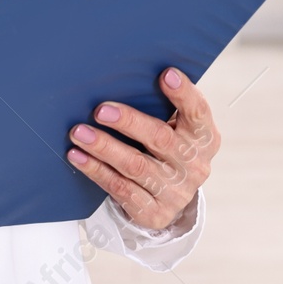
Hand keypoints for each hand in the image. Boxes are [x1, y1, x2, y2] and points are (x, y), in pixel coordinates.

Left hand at [67, 67, 218, 229]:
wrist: (170, 196)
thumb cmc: (168, 147)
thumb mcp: (177, 127)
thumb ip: (165, 106)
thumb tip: (134, 71)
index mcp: (204, 138)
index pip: (198, 112)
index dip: (183, 94)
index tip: (165, 75)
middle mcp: (194, 165)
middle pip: (161, 139)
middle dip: (129, 122)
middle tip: (101, 110)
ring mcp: (176, 192)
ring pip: (135, 166)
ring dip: (104, 147)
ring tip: (79, 132)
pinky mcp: (155, 212)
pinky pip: (121, 189)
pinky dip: (96, 170)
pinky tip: (79, 156)